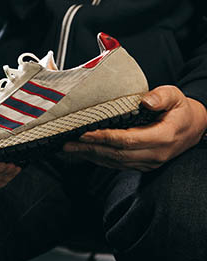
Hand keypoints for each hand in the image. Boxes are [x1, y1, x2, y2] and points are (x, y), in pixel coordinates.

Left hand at [63, 86, 206, 171]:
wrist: (194, 128)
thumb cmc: (180, 109)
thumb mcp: (175, 95)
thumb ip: (161, 96)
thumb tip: (145, 101)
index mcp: (163, 136)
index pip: (128, 140)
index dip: (105, 137)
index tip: (85, 133)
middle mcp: (155, 154)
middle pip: (117, 154)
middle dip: (90, 149)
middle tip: (68, 144)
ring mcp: (149, 162)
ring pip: (115, 162)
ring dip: (91, 156)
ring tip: (70, 149)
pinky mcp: (143, 165)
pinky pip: (118, 165)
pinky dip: (100, 160)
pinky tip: (85, 154)